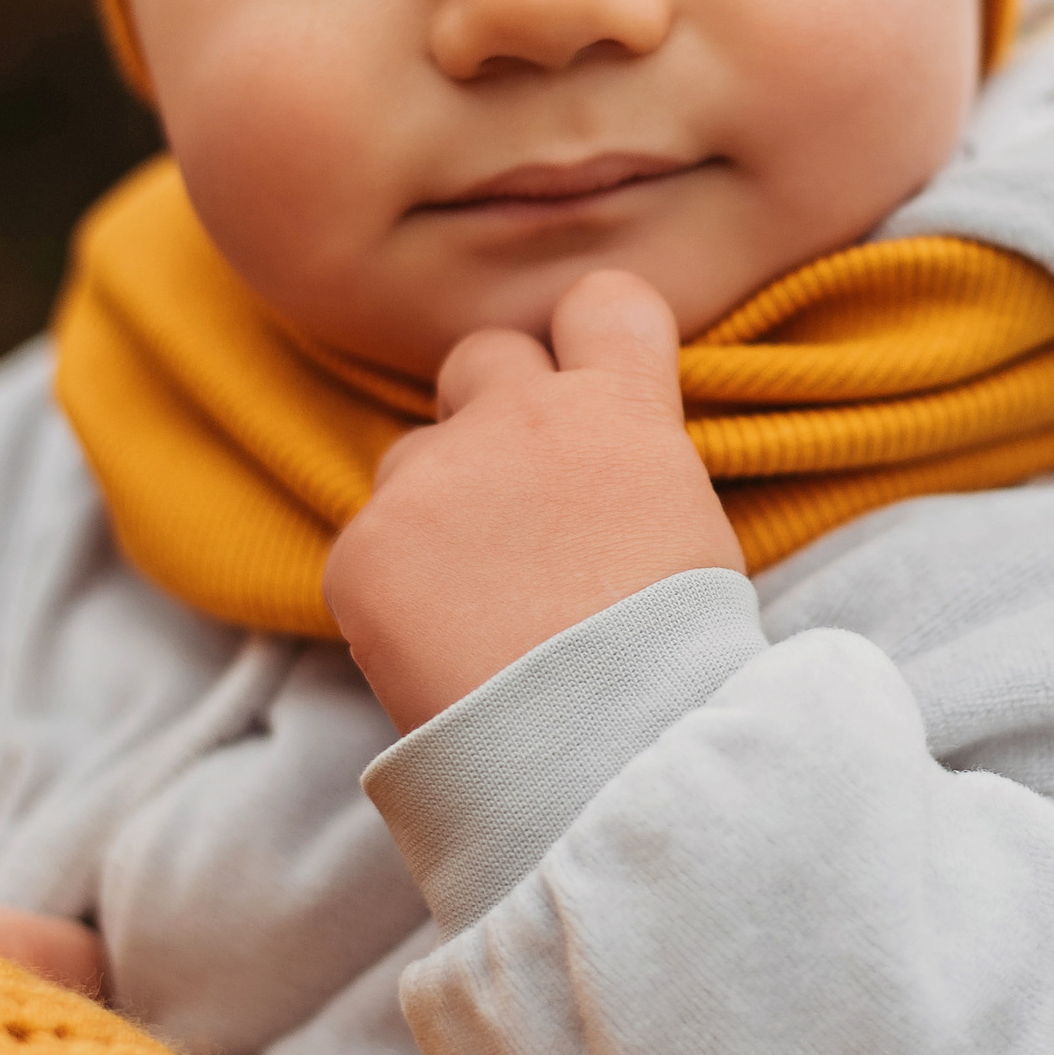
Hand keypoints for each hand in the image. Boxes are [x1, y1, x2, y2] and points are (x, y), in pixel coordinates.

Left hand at [325, 267, 744, 734]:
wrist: (603, 756)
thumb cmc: (672, 666)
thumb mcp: (691, 535)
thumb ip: (633, 470)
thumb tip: (601, 478)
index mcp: (618, 409)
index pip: (602, 298)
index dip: (590, 336)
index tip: (589, 381)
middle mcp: (518, 416)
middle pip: (482, 357)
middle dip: (491, 410)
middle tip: (516, 507)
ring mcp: (432, 477)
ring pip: (411, 457)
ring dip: (434, 508)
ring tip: (478, 608)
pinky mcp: (362, 548)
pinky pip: (367, 547)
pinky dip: (393, 592)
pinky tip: (437, 652)